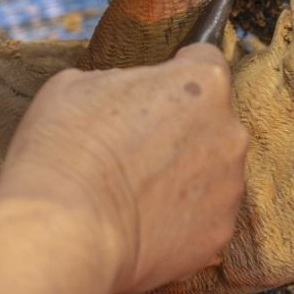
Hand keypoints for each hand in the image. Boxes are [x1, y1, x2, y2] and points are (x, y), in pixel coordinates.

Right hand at [0, 44, 248, 293]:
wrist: (64, 233)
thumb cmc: (64, 150)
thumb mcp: (78, 83)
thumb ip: (123, 80)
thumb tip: (129, 92)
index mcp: (202, 83)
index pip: (204, 59)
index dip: (177, 71)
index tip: (156, 88)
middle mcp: (229, 131)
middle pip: (211, 119)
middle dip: (181, 127)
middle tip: (135, 147)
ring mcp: (229, 186)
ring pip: (211, 170)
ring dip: (184, 174)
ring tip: (134, 191)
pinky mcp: (219, 233)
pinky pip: (204, 215)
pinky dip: (180, 217)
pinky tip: (141, 223)